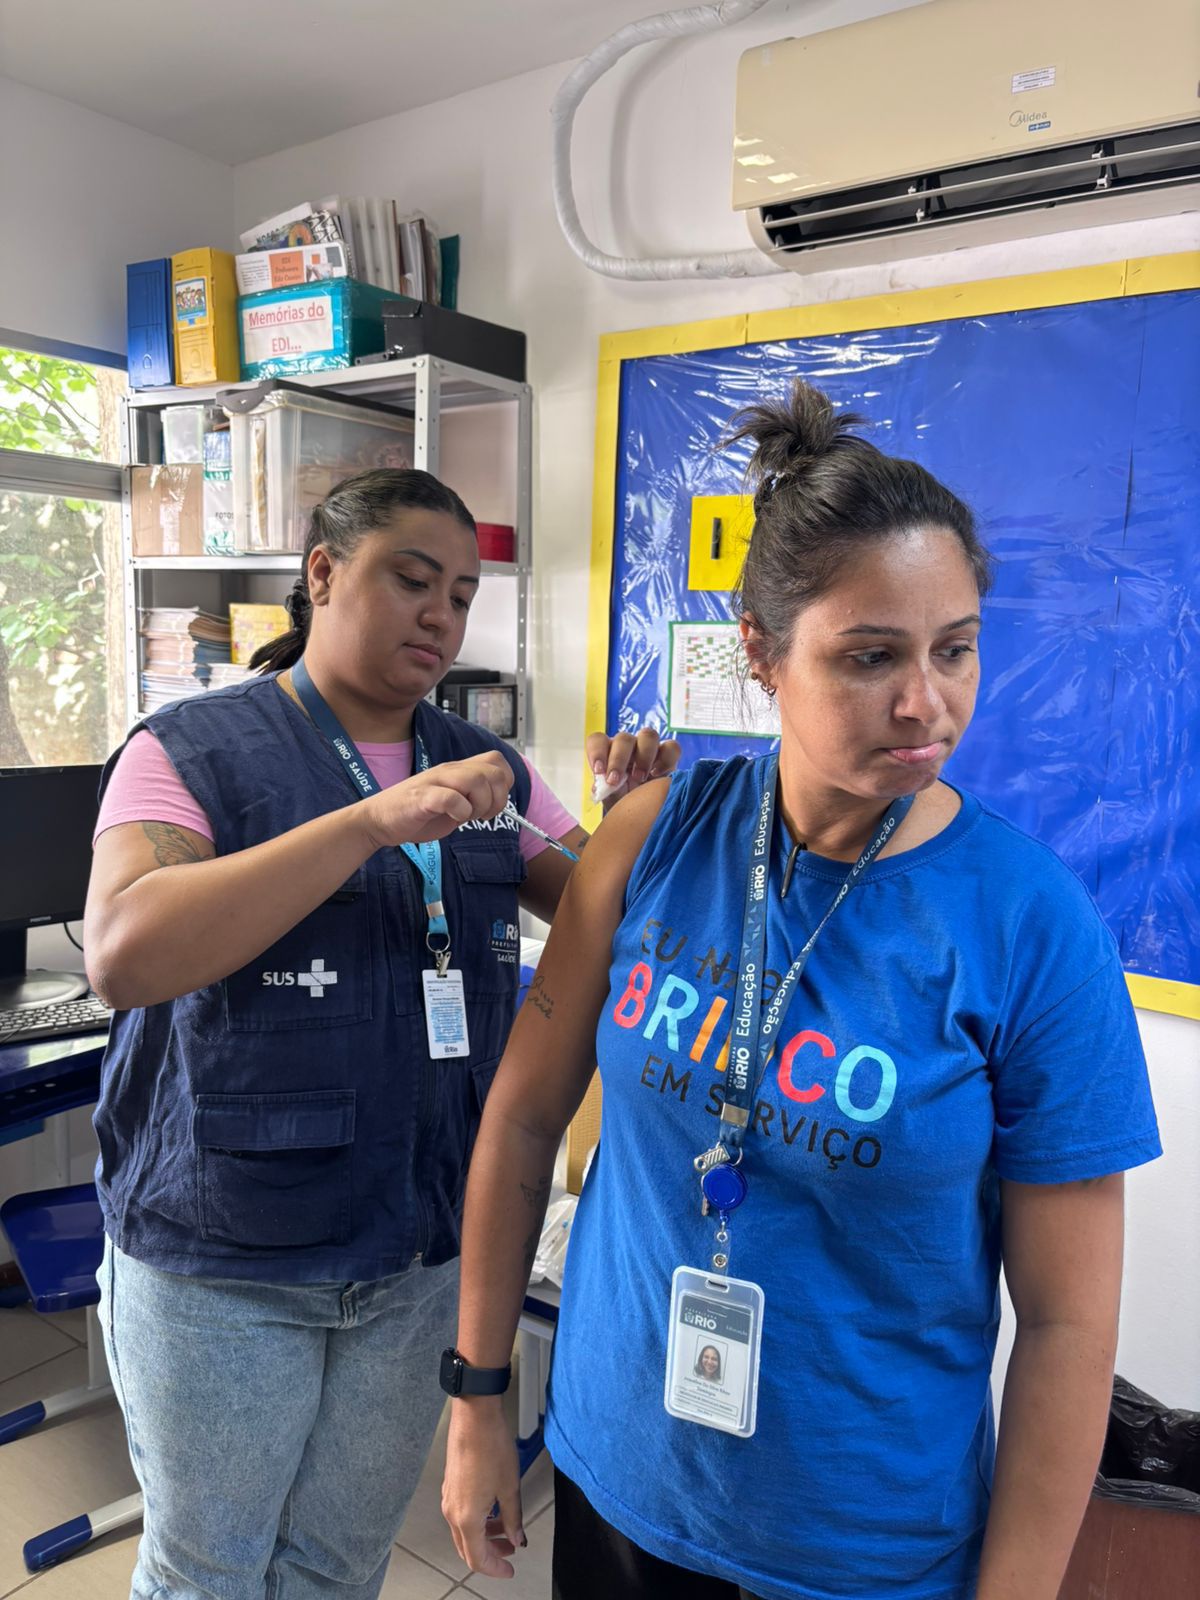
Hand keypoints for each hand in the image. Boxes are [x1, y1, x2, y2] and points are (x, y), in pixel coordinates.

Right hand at [358, 752, 513, 850]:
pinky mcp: (422, 798)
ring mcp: (435, 782)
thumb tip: (498, 803)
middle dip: (497, 798)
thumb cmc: (416, 813)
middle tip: (483, 815)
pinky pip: (451, 798)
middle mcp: (449, 771)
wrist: (379, 820)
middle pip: (493, 771)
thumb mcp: (453, 803)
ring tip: (468, 817)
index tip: (494, 804)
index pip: (497, 761)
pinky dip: (460, 811)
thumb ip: (473, 799)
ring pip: (475, 780)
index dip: (504, 783)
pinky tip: (454, 819)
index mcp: (458, 771)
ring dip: (480, 805)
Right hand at [442, 1399, 524, 1578]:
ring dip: (485, 1537)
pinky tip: (494, 1510)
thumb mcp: (510, 1487)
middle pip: (468, 1549)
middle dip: (491, 1554)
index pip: (478, 1559)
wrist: (474, 1416)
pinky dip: (478, 1521)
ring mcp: (449, 1496)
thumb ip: (513, 1518)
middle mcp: (452, 1510)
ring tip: (506, 1530)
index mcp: (466, 1518)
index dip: (495, 1569)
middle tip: (510, 1552)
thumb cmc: (490, 1445)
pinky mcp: (451, 1484)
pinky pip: (462, 1514)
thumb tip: (516, 1537)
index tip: (510, 1570)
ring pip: (464, 1531)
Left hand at [586, 727, 680, 808]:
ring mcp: (650, 748)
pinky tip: (657, 775)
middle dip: (619, 759)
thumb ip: (603, 790)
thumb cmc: (623, 804)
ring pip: (648, 736)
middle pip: (624, 738)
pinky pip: (672, 747)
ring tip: (640, 778)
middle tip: (616, 780)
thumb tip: (600, 785)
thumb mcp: (610, 799)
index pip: (598, 740)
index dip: (597, 751)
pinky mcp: (669, 755)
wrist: (645, 814)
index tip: (598, 771)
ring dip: (643, 756)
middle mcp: (629, 747)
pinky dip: (665, 759)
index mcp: (608, 753)